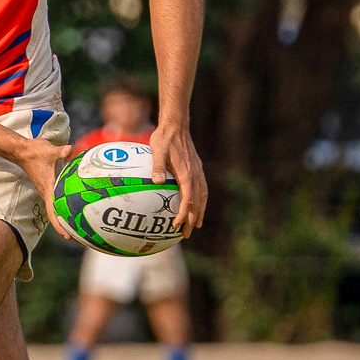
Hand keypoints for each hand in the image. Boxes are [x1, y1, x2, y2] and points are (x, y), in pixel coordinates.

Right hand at [11, 136, 76, 240]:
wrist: (22, 151)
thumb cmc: (34, 152)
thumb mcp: (49, 151)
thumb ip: (61, 152)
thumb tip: (70, 150)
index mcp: (47, 189)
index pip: (52, 212)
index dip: (59, 226)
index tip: (68, 237)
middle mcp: (47, 193)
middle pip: (56, 217)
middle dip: (67, 229)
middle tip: (82, 239)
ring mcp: (47, 191)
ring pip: (56, 210)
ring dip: (66, 220)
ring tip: (81, 229)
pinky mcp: (49, 186)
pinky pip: (58, 202)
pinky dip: (66, 208)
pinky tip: (77, 206)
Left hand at [149, 121, 207, 237]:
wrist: (176, 125)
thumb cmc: (164, 138)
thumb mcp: (157, 151)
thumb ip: (157, 166)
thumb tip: (156, 181)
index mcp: (186, 173)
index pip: (188, 199)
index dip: (184, 214)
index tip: (176, 225)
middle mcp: (195, 174)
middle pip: (198, 202)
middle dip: (193, 219)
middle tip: (186, 234)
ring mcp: (198, 171)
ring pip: (203, 196)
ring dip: (200, 212)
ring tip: (196, 225)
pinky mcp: (197, 168)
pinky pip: (202, 188)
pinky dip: (201, 201)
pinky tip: (197, 206)